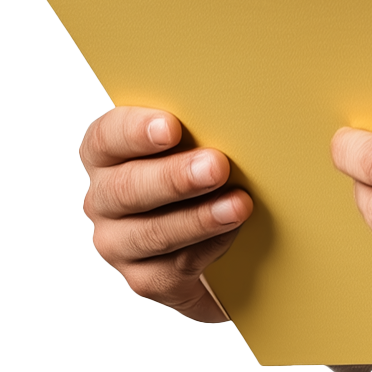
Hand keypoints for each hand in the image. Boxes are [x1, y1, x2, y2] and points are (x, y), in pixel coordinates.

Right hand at [79, 106, 253, 322]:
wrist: (231, 231)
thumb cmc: (216, 164)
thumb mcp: (212, 133)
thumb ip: (216, 115)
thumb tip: (265, 94)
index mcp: (110, 154)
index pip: (105, 137)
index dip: (134, 131)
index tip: (171, 127)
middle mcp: (105, 198)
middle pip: (126, 189)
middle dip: (175, 177)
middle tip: (217, 166)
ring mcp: (119, 242)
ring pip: (149, 234)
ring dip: (197, 218)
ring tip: (238, 205)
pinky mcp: (145, 278)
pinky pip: (170, 270)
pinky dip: (206, 250)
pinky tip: (233, 234)